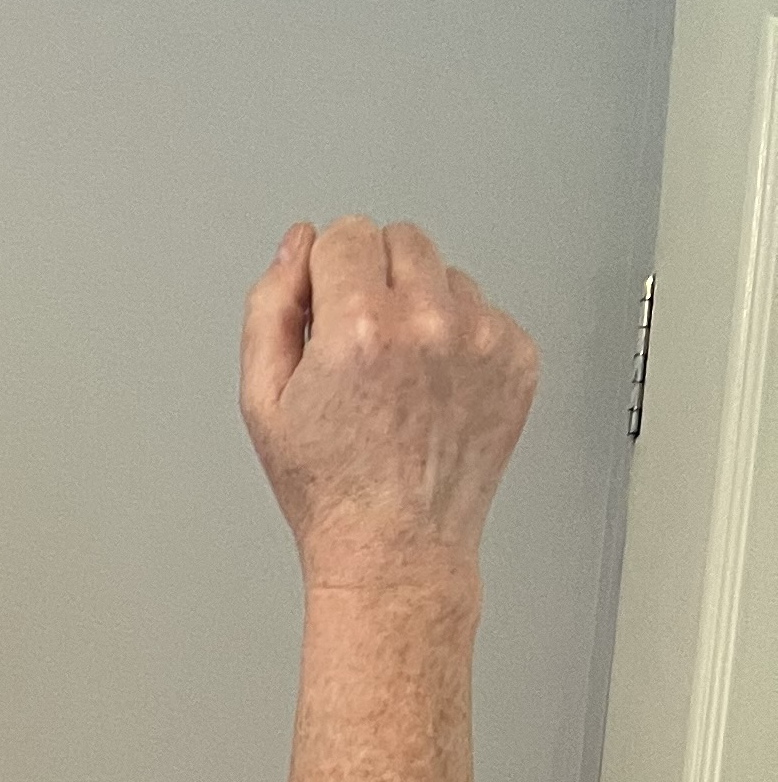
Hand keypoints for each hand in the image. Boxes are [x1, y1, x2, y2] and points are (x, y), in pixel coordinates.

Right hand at [240, 217, 536, 591]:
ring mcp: (483, 339)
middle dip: (375, 278)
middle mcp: (430, 324)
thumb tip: (297, 246)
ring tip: (401, 376)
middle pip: (400, 239)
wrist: (396, 548)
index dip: (326, 273)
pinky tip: (434, 389)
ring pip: (446, 272)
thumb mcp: (263, 400)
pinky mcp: (518, 357)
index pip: (347, 233)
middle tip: (362, 347)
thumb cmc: (329, 488)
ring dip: (422, 305)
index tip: (327, 315)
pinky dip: (460, 337)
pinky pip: (484, 309)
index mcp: (361, 327)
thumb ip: (271, 307)